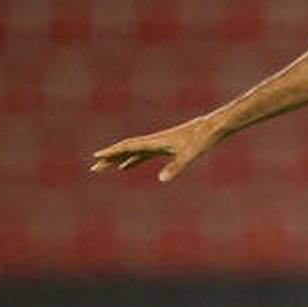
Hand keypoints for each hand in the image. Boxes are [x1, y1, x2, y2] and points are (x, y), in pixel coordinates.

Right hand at [90, 115, 219, 182]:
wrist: (213, 127)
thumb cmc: (202, 140)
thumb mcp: (189, 155)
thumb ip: (175, 167)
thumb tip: (161, 179)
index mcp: (156, 142)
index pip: (128, 147)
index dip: (112, 152)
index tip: (96, 157)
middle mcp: (154, 141)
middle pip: (126, 149)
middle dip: (110, 158)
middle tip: (94, 168)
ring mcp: (159, 143)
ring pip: (133, 151)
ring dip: (118, 158)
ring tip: (105, 167)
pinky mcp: (166, 146)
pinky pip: (143, 153)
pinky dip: (132, 159)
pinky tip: (127, 166)